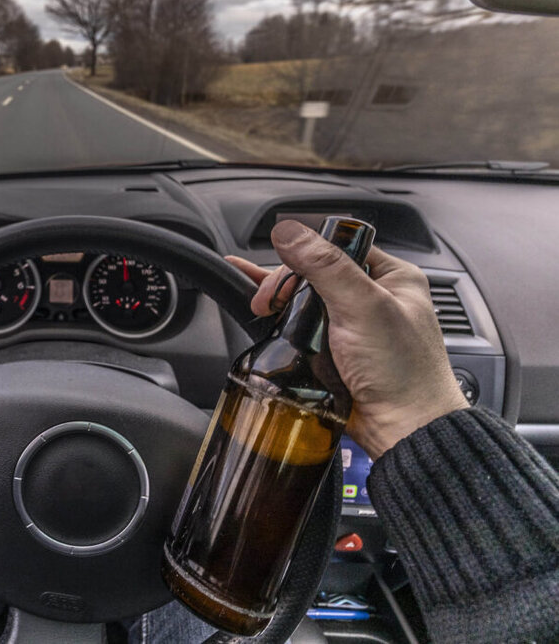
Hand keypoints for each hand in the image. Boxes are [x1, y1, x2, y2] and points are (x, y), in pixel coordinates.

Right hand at [225, 220, 468, 459]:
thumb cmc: (404, 373)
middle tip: (267, 301)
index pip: (338, 246)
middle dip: (285, 283)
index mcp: (392, 277)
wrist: (403, 430)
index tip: (279, 271)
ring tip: (258, 306)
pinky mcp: (335, 351)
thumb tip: (290, 231)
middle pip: (314, 273)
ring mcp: (352, 326)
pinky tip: (260, 316)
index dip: (304, 254)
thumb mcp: (364, 307)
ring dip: (281, 303)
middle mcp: (373, 298)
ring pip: (305, 300)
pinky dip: (281, 324)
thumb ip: (325, 267)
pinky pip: (302, 328)